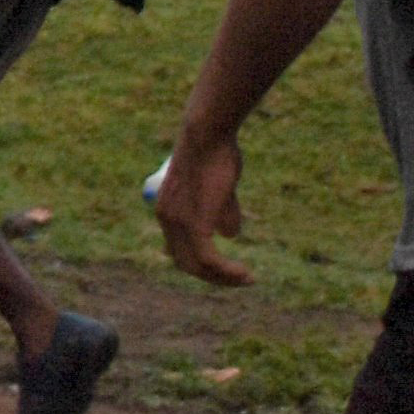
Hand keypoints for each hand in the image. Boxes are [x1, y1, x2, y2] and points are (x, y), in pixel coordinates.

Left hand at [155, 122, 249, 286]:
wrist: (207, 133)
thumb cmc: (216, 153)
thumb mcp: (218, 187)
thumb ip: (222, 211)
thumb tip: (230, 235)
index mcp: (167, 210)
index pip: (177, 248)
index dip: (199, 262)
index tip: (224, 267)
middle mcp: (166, 219)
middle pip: (185, 262)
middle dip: (213, 276)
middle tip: (239, 279)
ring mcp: (178, 223)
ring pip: (198, 266)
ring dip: (223, 278)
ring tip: (247, 279)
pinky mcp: (195, 223)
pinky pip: (209, 260)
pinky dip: (227, 272)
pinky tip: (245, 274)